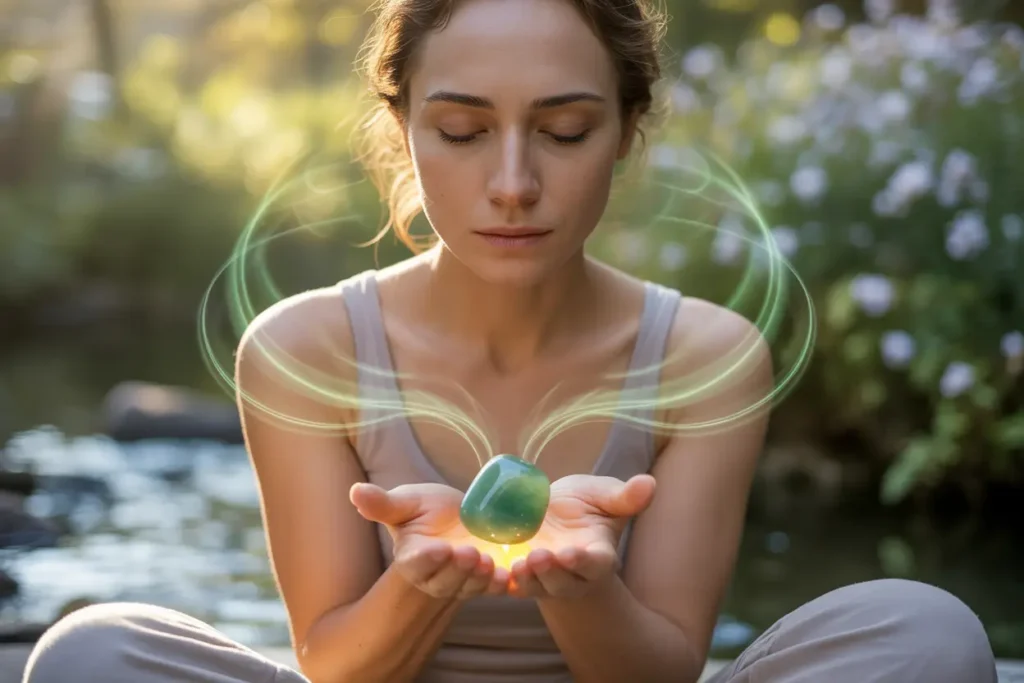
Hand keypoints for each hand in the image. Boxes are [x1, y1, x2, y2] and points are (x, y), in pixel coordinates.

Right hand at [350, 482, 509, 599]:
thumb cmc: (428, 510)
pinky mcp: (486, 582)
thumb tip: (354, 491)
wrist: (462, 519)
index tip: (439, 549)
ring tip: (489, 562)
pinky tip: (510, 577)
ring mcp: (462, 582)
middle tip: (470, 553)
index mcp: (413, 558)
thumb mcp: (408, 502)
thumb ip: (384, 504)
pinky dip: (502, 586)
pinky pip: (493, 589)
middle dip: (458, 569)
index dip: (427, 559)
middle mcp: (435, 577)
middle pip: (445, 580)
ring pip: (469, 587)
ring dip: (479, 578)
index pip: (416, 564)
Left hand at [509, 474, 654, 599]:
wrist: (550, 515)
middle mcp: (573, 574)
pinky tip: (489, 569)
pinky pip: (510, 585)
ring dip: (527, 579)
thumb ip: (624, 496)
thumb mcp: (603, 495)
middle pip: (565, 582)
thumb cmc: (584, 506)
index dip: (585, 562)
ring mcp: (544, 579)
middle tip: (539, 557)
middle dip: (552, 572)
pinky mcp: (519, 578)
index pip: (596, 564)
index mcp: (598, 555)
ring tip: (517, 564)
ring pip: (537, 587)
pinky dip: (500, 581)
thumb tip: (649, 483)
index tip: (572, 553)